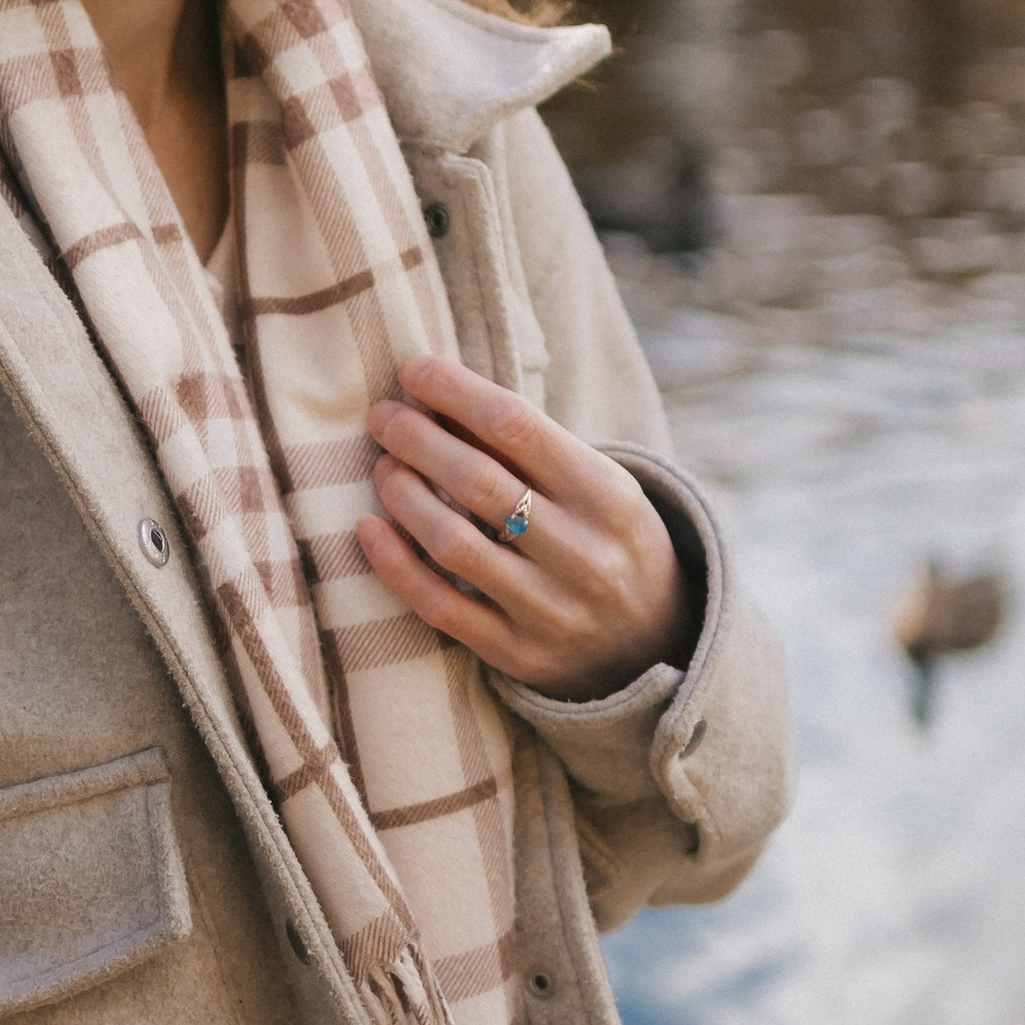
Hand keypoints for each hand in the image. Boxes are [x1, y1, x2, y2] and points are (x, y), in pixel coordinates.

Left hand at [360, 353, 696, 701]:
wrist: (655, 641)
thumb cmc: (608, 538)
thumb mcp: (597, 485)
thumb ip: (531, 449)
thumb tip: (439, 397)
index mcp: (608, 496)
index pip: (516, 426)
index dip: (455, 391)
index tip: (413, 370)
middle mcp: (583, 554)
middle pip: (478, 482)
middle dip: (417, 439)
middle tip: (383, 417)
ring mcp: (550, 610)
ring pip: (454, 545)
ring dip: (404, 497)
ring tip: (384, 467)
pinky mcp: (517, 654)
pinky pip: (441, 607)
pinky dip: (396, 565)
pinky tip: (369, 529)